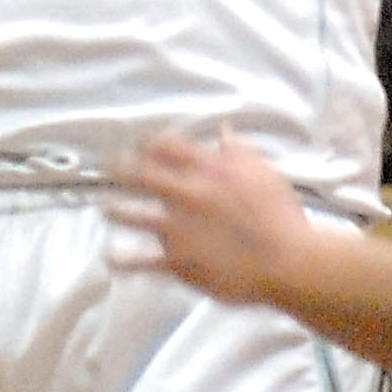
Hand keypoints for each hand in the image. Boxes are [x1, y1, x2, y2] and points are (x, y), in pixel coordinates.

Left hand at [110, 128, 317, 305]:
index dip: (149, 143)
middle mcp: (187, 194)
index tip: (139, 144)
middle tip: (108, 167)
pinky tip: (111, 258)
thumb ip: (239, 150)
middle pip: (142, 175)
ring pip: (134, 216)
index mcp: (209, 169)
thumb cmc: (281, 216)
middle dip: (121, 169)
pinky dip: (124, 260)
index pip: (169, 146)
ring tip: (103, 208)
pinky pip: (143, 261)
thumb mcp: (263, 172)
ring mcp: (179, 229)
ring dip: (115, 211)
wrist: (288, 261)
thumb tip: (224, 130)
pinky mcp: (179, 261)